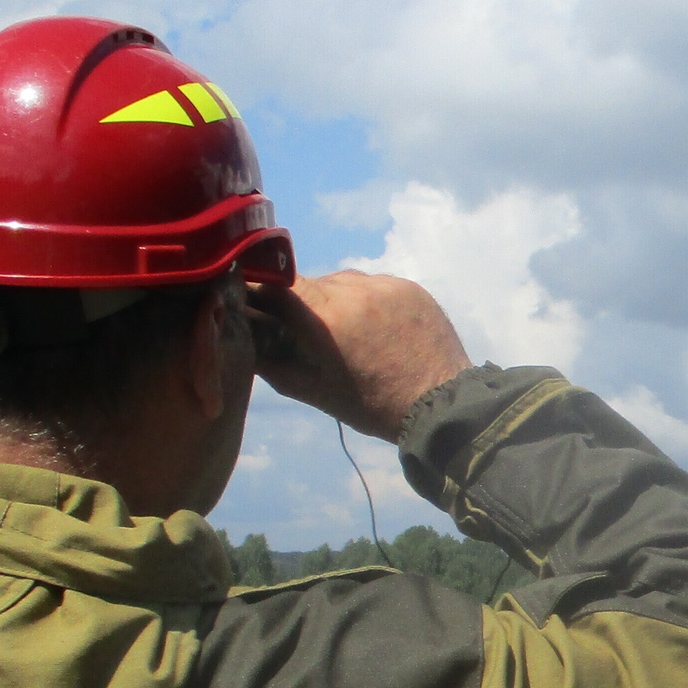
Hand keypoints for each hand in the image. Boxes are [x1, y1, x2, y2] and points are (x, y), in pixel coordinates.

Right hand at [246, 270, 471, 439]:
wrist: (442, 406)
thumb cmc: (373, 406)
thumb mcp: (314, 391)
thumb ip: (272, 363)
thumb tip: (245, 337)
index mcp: (326, 317)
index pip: (278, 284)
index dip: (264, 291)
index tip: (259, 305)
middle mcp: (354, 290)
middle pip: (312, 284)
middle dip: (304, 304)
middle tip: (310, 332)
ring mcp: (386, 285)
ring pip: (344, 281)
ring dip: (336, 300)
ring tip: (349, 333)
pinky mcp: (410, 286)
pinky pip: (375, 285)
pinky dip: (368, 301)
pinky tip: (377, 328)